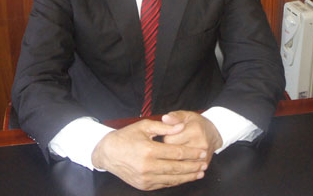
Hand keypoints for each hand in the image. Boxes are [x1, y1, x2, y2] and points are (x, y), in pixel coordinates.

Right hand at [91, 119, 208, 189]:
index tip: (202, 153)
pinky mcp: (144, 185)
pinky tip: (183, 177)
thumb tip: (181, 126)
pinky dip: (175, 181)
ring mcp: (146, 178)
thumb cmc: (126, 137)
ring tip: (199, 173)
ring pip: (172, 179)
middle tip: (205, 164)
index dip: (191, 153)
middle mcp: (148, 167)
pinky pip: (164, 184)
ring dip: (187, 176)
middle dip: (193, 166)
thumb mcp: (144, 126)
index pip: (177, 153)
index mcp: (149, 150)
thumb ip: (164, 127)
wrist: (107, 153)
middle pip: (177, 168)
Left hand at [161, 111, 222, 164]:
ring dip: (175, 158)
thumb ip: (174, 117)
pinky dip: (182, 164)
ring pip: (179, 163)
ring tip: (179, 149)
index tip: (169, 135)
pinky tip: (183, 157)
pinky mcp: (204, 165)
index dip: (165, 137)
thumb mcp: (186, 115)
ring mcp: (203, 156)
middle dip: (169, 148)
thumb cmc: (196, 123)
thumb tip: (164, 118)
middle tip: (173, 142)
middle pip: (174, 152)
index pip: (169, 140)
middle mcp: (200, 145)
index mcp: (194, 131)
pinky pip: (187, 169)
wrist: (213, 133)